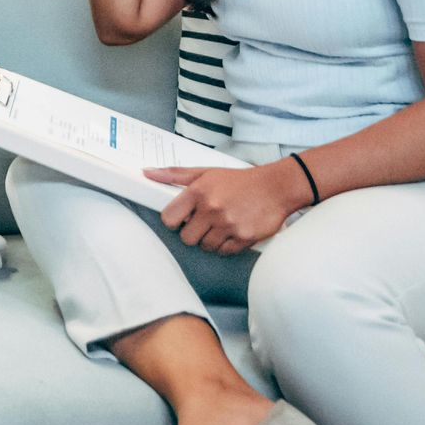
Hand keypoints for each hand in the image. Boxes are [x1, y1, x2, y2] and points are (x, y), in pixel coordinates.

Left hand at [149, 160, 311, 253]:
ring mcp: (228, 225)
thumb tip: (148, 173)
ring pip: (205, 246)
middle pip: (187, 238)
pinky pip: (224, 252)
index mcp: (199, 192)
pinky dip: (226, 246)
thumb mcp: (205, 172)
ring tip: (219, 226)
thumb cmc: (240, 180)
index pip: (169, 218)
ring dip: (210, 240)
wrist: (276, 187)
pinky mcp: (244, 237)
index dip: (172, 221)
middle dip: (192, 232)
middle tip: (203, 223)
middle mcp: (212, 209)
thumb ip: (174, 174)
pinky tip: (231, 232)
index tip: (179, 219)